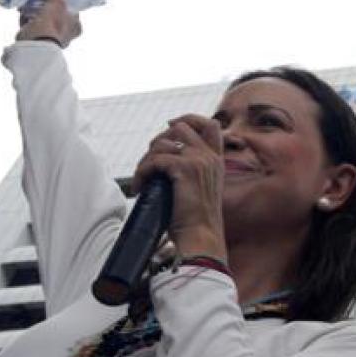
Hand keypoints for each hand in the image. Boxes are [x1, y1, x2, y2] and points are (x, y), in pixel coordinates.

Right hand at [14, 0, 81, 47]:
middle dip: (46, 3)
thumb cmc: (53, 23)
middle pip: (55, 13)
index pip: (72, 9)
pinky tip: (21, 6)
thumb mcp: (56, 3)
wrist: (36, 43)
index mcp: (75, 25)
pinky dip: (25, 15)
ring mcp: (48, 36)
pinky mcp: (33, 37)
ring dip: (34, 8)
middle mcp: (64, 32)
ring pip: (41, 18)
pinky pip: (29, 23)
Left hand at [133, 114, 226, 257]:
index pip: (211, 125)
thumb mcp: (198, 191)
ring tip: (142, 180)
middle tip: (149, 162)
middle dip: (159, 140)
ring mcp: (199, 161)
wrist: (201, 237)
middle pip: (181, 126)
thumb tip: (162, 163)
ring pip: (162, 142)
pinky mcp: (184, 169)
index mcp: (216, 161)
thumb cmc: (195, 222)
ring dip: (145, 160)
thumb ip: (190, 173)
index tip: (170, 126)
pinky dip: (141, 173)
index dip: (189, 119)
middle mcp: (209, 157)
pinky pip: (154, 160)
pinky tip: (139, 189)